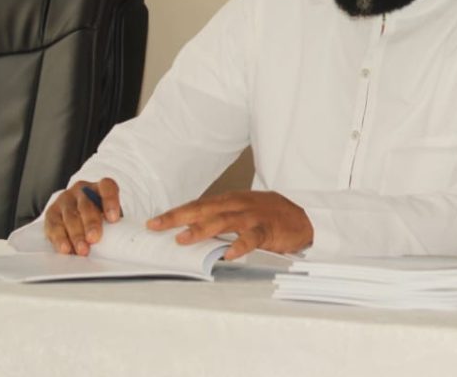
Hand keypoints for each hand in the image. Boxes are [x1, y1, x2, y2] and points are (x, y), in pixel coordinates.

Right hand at [43, 177, 121, 255]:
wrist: (79, 218)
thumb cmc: (101, 218)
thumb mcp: (112, 217)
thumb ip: (121, 224)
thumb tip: (134, 233)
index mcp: (100, 188)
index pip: (107, 187)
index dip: (110, 201)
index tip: (113, 218)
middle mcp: (82, 190)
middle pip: (86, 205)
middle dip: (90, 223)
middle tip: (94, 239)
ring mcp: (65, 200)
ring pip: (70, 215)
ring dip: (76, 235)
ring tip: (82, 250)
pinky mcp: (52, 212)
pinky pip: (54, 225)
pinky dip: (60, 238)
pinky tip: (66, 248)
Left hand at [147, 191, 312, 259]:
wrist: (304, 215)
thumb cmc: (269, 215)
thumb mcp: (241, 213)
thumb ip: (219, 221)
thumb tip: (191, 233)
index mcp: (228, 201)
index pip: (196, 206)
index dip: (175, 213)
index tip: (153, 222)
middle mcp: (237, 206)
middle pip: (203, 209)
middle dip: (178, 217)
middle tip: (157, 226)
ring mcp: (252, 217)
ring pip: (223, 221)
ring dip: (202, 229)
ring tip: (183, 239)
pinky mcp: (268, 229)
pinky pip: (252, 238)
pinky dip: (239, 246)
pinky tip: (228, 255)